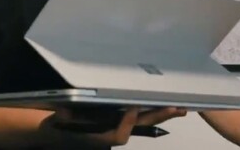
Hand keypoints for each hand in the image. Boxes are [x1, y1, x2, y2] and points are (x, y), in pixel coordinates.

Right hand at [46, 106, 185, 146]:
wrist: (57, 131)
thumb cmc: (58, 125)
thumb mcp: (58, 119)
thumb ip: (62, 116)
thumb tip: (62, 112)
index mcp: (99, 135)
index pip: (119, 135)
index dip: (127, 123)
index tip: (133, 108)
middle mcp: (112, 132)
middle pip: (141, 127)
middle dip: (158, 117)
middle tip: (176, 108)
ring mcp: (119, 125)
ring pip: (146, 122)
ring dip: (163, 114)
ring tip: (181, 108)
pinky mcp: (122, 119)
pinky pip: (142, 116)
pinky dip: (155, 109)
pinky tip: (169, 104)